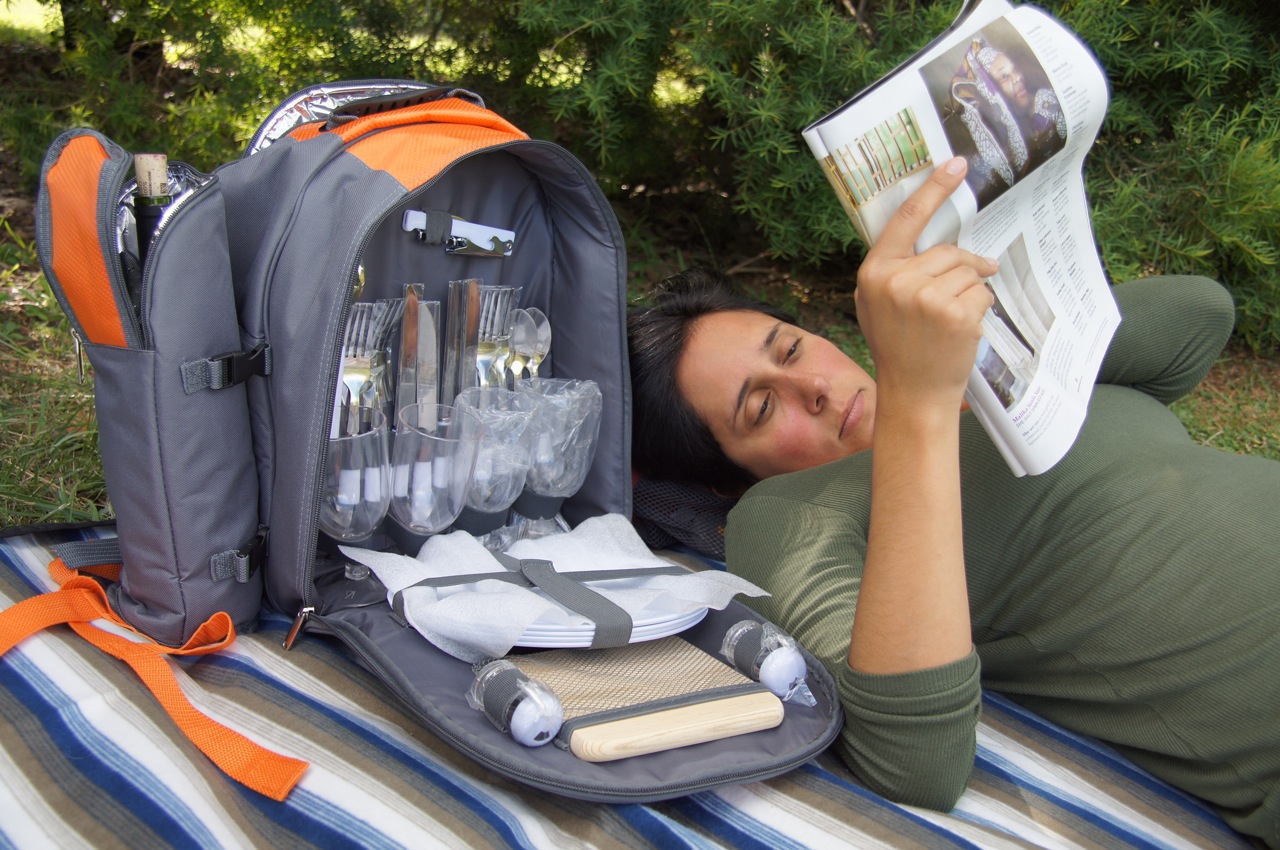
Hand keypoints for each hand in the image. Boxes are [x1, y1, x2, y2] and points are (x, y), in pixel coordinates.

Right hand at [855, 157, 996, 412]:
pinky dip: (981, 309)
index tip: (956, 164)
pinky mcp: (954, 313)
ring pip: (969, 270)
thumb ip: (893, 271)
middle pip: (948, 250)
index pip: (907, 219)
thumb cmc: (897, 348)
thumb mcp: (877, 304)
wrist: (913, 394)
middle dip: (962, 269)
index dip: (933, 189)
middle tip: (957, 297)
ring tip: (953, 321)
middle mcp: (896, 281)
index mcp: (873, 273)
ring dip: (971, 291)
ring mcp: (925, 297)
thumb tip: (924, 239)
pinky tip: (963, 331)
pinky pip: (982, 292)